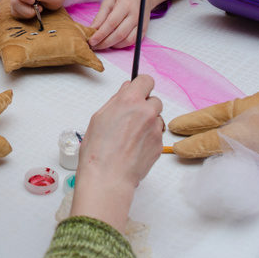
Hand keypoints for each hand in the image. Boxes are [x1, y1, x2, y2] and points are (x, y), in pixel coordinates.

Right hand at [71, 75, 163, 232]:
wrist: (108, 177)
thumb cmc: (98, 149)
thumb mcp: (99, 117)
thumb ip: (117, 100)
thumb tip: (127, 89)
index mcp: (130, 100)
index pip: (146, 80)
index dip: (142, 86)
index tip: (138, 91)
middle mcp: (147, 111)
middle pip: (154, 100)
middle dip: (145, 106)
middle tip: (131, 119)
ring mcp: (155, 129)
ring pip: (157, 119)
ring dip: (149, 123)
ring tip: (131, 137)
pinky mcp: (160, 145)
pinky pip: (157, 135)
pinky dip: (149, 139)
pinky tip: (134, 148)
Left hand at [88, 0, 151, 48]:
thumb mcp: (109, 0)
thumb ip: (101, 15)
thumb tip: (92, 29)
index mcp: (125, 5)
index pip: (111, 23)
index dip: (100, 34)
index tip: (91, 41)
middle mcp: (136, 15)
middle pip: (119, 34)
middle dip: (104, 43)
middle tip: (94, 46)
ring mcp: (141, 24)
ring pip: (126, 41)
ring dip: (112, 45)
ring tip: (101, 44)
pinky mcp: (144, 30)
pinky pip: (132, 42)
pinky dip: (121, 45)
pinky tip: (112, 43)